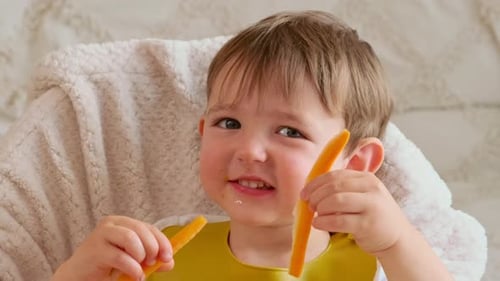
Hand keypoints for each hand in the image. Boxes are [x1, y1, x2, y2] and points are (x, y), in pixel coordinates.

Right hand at [53, 216, 173, 280]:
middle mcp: (111, 224)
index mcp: (122, 223)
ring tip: (140, 269)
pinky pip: (120, 257)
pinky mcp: (94, 249)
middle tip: (153, 263)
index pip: (148, 227)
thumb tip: (169, 262)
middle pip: (140, 229)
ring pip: (130, 238)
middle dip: (152, 247)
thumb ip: (150, 259)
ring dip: (141, 255)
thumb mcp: (132, 260)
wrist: (78, 276)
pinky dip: (132, 268)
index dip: (161, 241)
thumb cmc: (106, 266)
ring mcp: (101, 234)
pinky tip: (135, 276)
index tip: (168, 256)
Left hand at [301, 169, 411, 255]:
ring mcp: (371, 206)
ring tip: (316, 215)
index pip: (335, 175)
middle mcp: (371, 189)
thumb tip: (310, 190)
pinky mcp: (368, 225)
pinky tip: (318, 224)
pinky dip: (324, 222)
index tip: (304, 193)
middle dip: (316, 196)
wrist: (398, 239)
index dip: (316, 183)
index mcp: (367, 178)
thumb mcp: (363, 195)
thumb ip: (343, 189)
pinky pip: (339, 221)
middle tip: (309, 205)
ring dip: (320, 208)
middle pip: (334, 187)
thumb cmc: (373, 216)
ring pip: (336, 201)